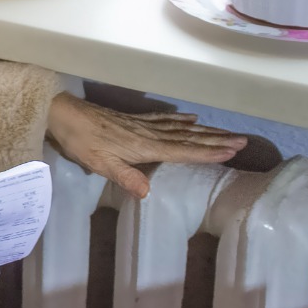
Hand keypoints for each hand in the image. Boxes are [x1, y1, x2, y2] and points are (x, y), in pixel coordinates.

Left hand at [46, 92, 246, 198]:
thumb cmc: (81, 141)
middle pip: (188, 137)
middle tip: (243, 140)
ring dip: (205, 130)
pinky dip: (181, 119)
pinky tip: (192, 118)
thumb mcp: (99, 163)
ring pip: (181, 128)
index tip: (232, 152)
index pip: (182, 151)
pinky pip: (165, 119)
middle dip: (216, 140)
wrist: (64, 114)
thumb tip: (147, 193)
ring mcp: (142, 125)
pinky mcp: (134, 120)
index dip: (207, 152)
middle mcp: (149, 133)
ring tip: (227, 132)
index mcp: (144, 146)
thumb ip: (124, 177)